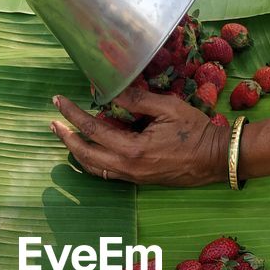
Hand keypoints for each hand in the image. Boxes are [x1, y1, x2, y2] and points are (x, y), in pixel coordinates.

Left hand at [50, 88, 228, 186]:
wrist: (216, 158)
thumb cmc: (196, 131)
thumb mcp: (167, 107)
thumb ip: (136, 99)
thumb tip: (109, 90)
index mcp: (133, 149)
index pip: (93, 129)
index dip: (73, 114)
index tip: (59, 101)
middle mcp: (128, 168)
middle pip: (85, 155)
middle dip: (66, 138)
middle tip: (53, 122)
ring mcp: (133, 177)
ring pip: (94, 168)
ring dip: (77, 152)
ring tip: (66, 136)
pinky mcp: (140, 180)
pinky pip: (108, 173)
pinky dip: (93, 162)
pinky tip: (90, 151)